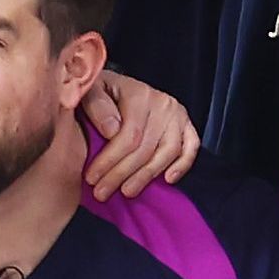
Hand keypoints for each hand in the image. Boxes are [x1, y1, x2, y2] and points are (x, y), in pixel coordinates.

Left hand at [80, 70, 196, 197]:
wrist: (112, 86)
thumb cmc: (98, 92)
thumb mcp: (88, 91)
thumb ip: (96, 106)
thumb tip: (111, 131)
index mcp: (138, 94)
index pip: (129, 135)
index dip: (110, 160)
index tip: (92, 178)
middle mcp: (162, 104)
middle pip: (146, 147)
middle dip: (122, 173)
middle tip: (103, 192)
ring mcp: (176, 115)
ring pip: (168, 152)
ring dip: (147, 175)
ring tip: (128, 191)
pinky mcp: (186, 124)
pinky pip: (191, 147)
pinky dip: (182, 165)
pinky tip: (167, 179)